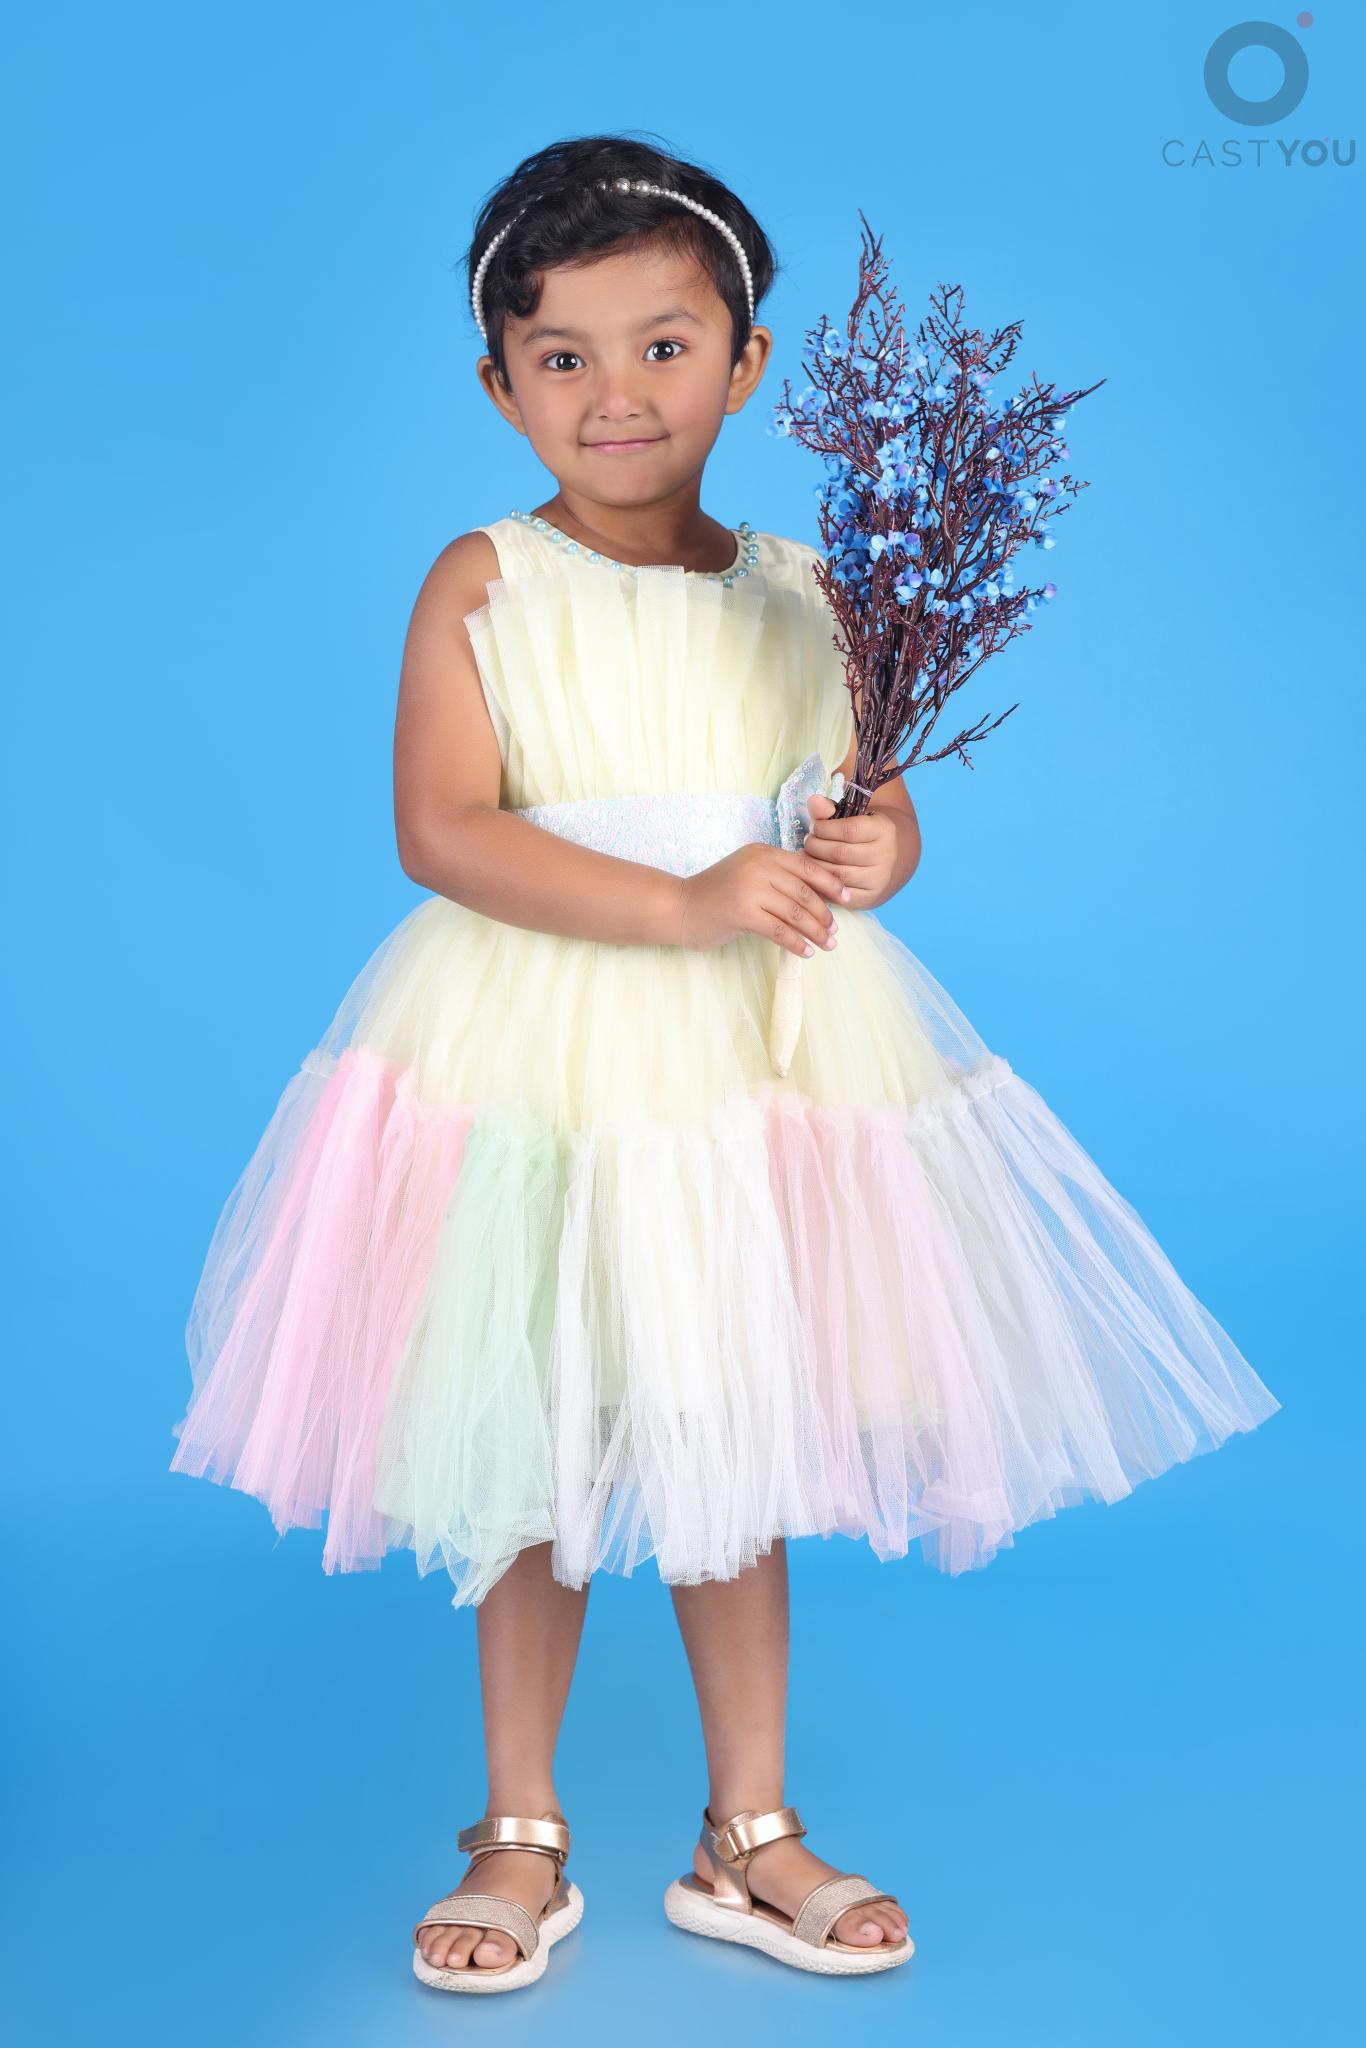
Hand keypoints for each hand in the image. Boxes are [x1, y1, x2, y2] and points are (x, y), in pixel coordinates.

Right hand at [675, 842, 850, 956]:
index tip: (847, 898)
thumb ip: (776, 877)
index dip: (830, 883)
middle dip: (825, 913)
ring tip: (826, 944)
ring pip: (796, 912)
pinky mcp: (743, 912)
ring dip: (815, 931)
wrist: (680, 907)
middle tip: (835, 930)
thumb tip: (817, 894)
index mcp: (763, 852)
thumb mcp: (748, 875)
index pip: (807, 866)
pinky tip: (806, 952)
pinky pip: (780, 930)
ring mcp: (751, 888)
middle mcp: (759, 865)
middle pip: (805, 891)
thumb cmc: (716, 895)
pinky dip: (796, 943)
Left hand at [801, 791, 898, 907]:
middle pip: (840, 853)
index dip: (824, 828)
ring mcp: (879, 879)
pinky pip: (838, 894)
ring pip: (837, 875)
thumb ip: (829, 809)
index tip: (814, 827)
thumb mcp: (850, 817)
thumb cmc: (861, 835)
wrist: (887, 861)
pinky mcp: (870, 898)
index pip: (849, 830)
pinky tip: (814, 875)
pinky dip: (821, 885)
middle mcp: (886, 855)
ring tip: (807, 857)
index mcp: (884, 829)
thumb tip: (813, 800)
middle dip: (815, 847)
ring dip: (815, 866)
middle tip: (807, 843)